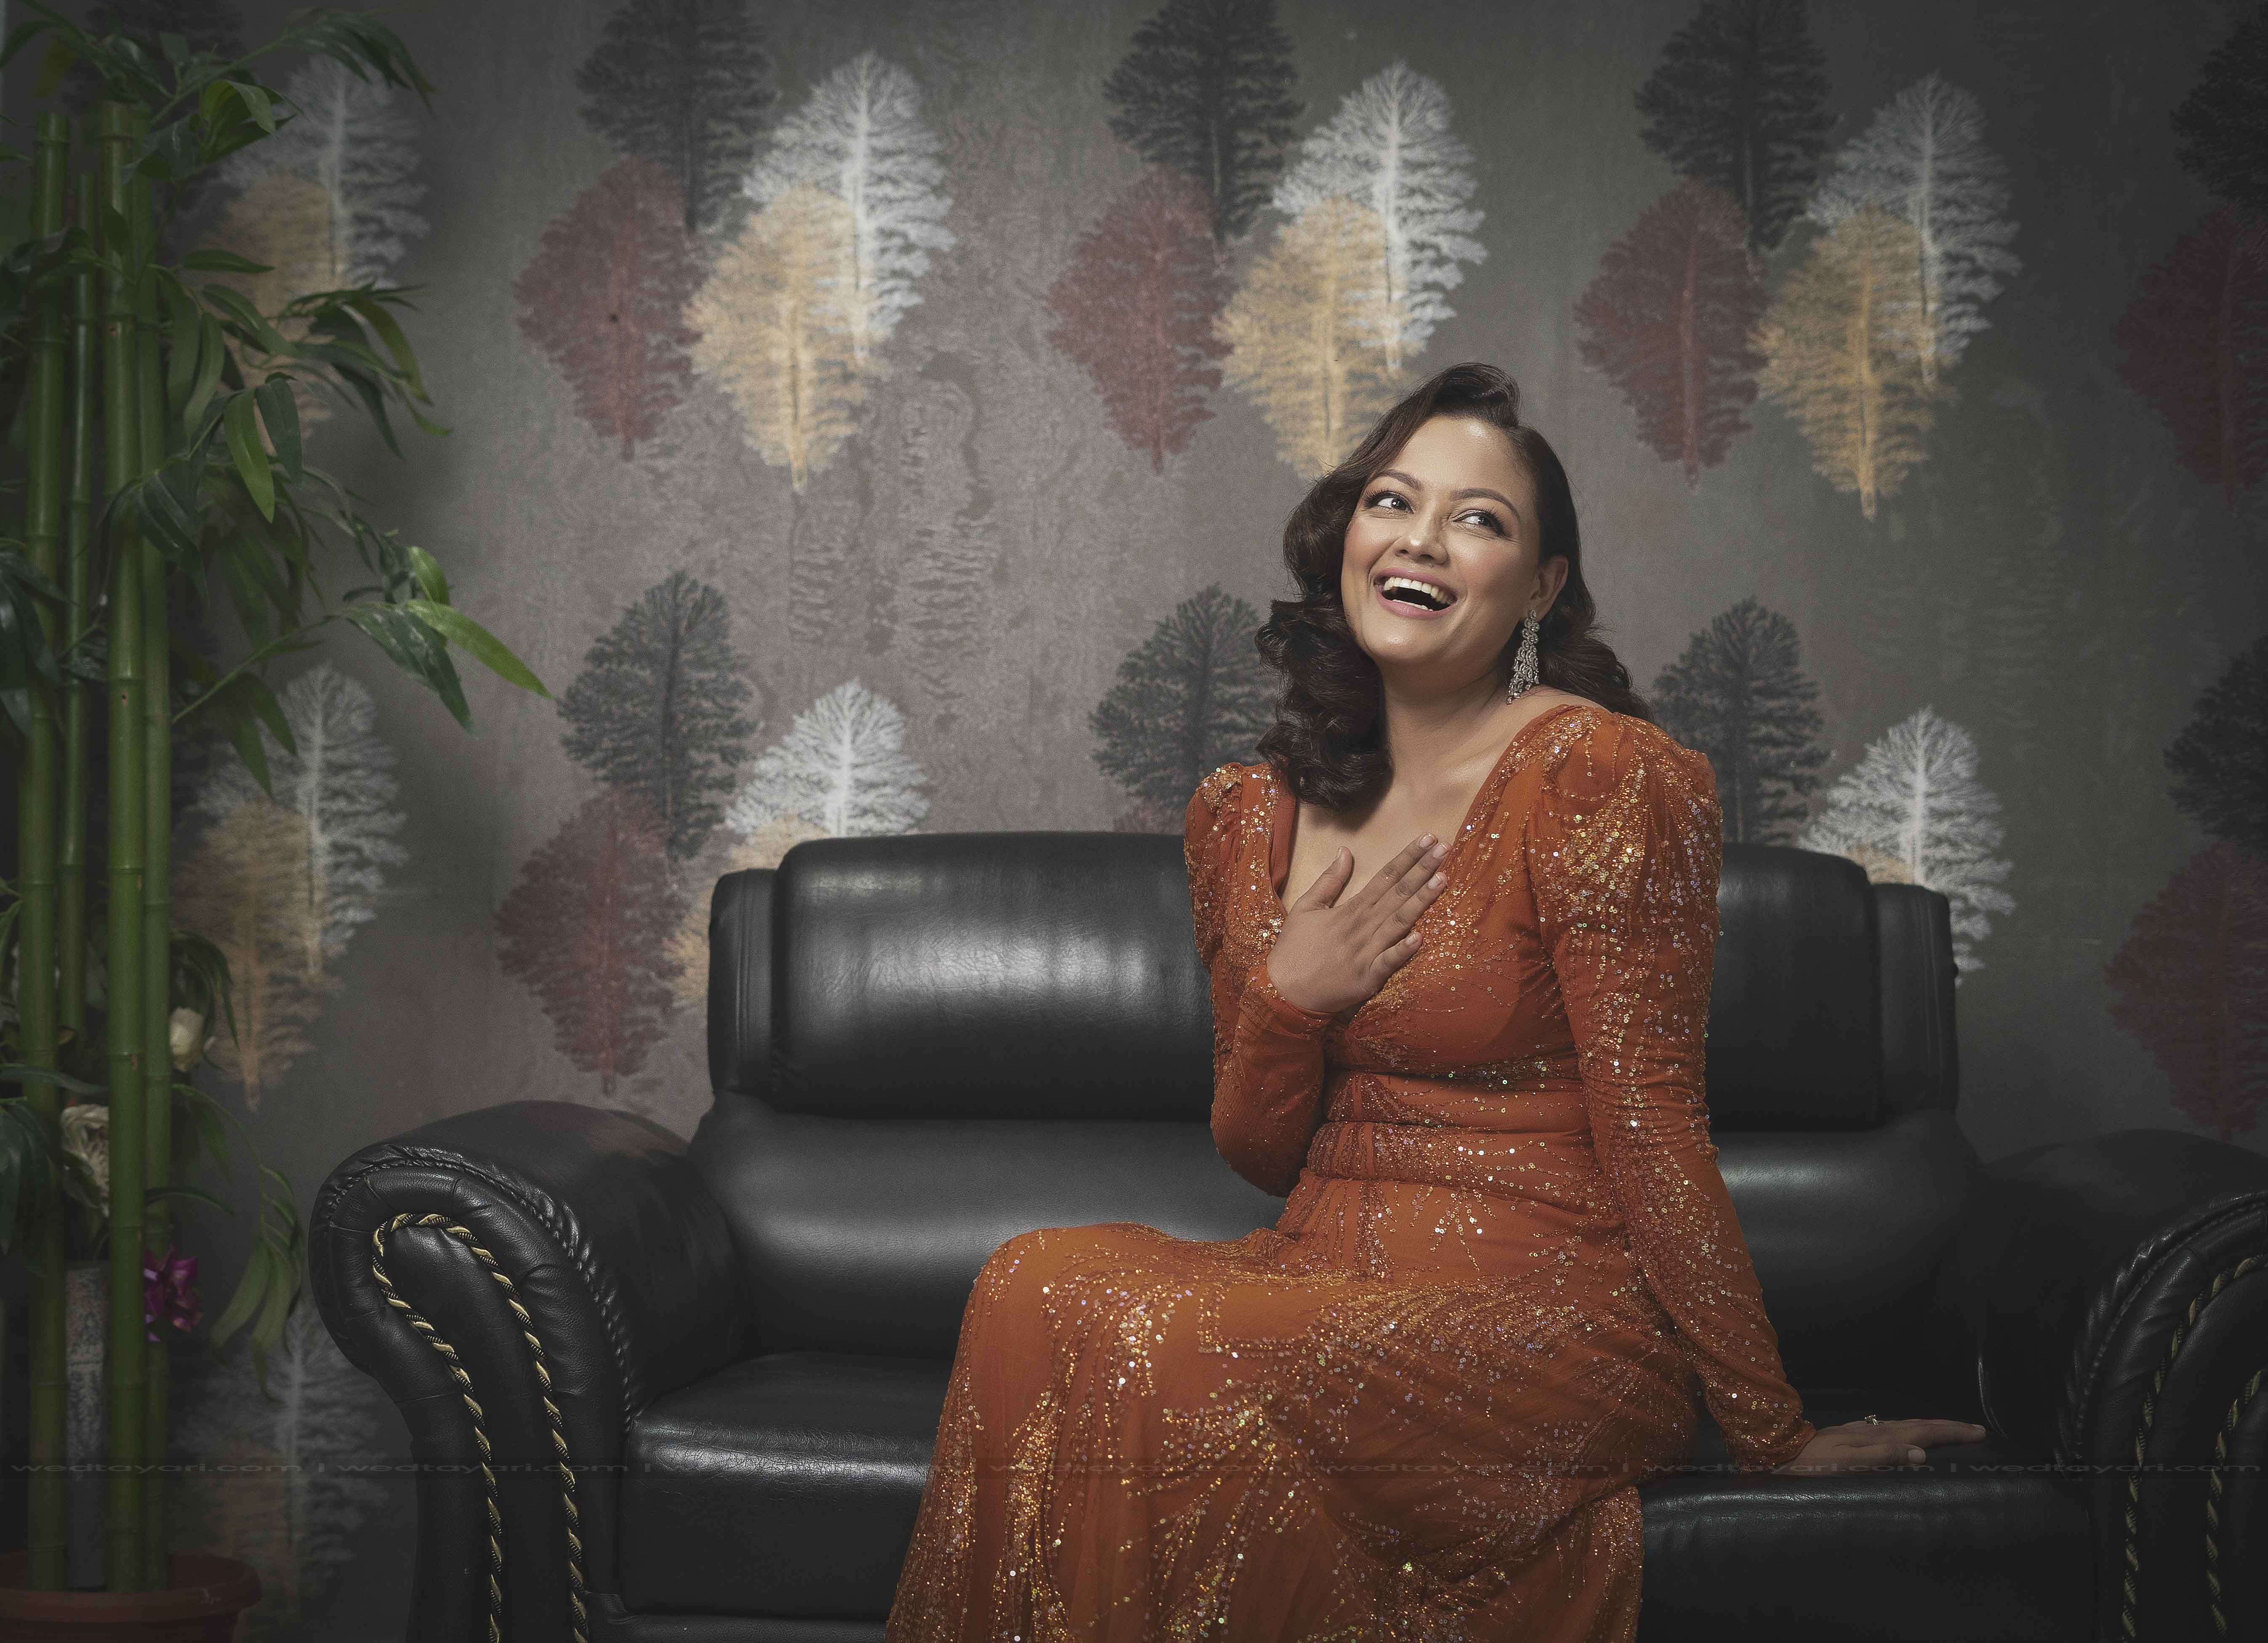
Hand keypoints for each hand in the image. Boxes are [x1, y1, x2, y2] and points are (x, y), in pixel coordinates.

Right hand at [1265, 834, 1450, 1015]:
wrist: (1285, 991)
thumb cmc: (1294, 949)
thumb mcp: (1305, 907)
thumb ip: (1329, 880)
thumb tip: (1346, 851)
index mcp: (1350, 909)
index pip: (1385, 877)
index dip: (1407, 857)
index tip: (1427, 839)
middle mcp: (1362, 926)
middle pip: (1398, 893)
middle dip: (1423, 869)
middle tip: (1445, 848)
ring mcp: (1367, 952)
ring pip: (1399, 921)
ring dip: (1421, 900)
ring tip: (1442, 879)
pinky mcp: (1368, 978)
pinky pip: (1388, 962)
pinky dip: (1403, 951)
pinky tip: (1420, 937)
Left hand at [1770, 1418, 1987, 1473]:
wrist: (1780, 1453)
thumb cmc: (1813, 1466)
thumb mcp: (1847, 1464)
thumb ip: (1883, 1457)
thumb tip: (1921, 1454)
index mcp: (1876, 1437)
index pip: (1922, 1433)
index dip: (1951, 1433)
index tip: (1978, 1433)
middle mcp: (1872, 1430)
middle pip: (1918, 1426)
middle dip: (1948, 1427)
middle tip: (1976, 1429)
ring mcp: (1862, 1432)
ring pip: (1905, 1426)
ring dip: (1931, 1428)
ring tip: (1951, 1430)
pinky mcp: (1853, 1436)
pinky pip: (1892, 1430)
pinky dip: (1910, 1432)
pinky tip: (1909, 1436)